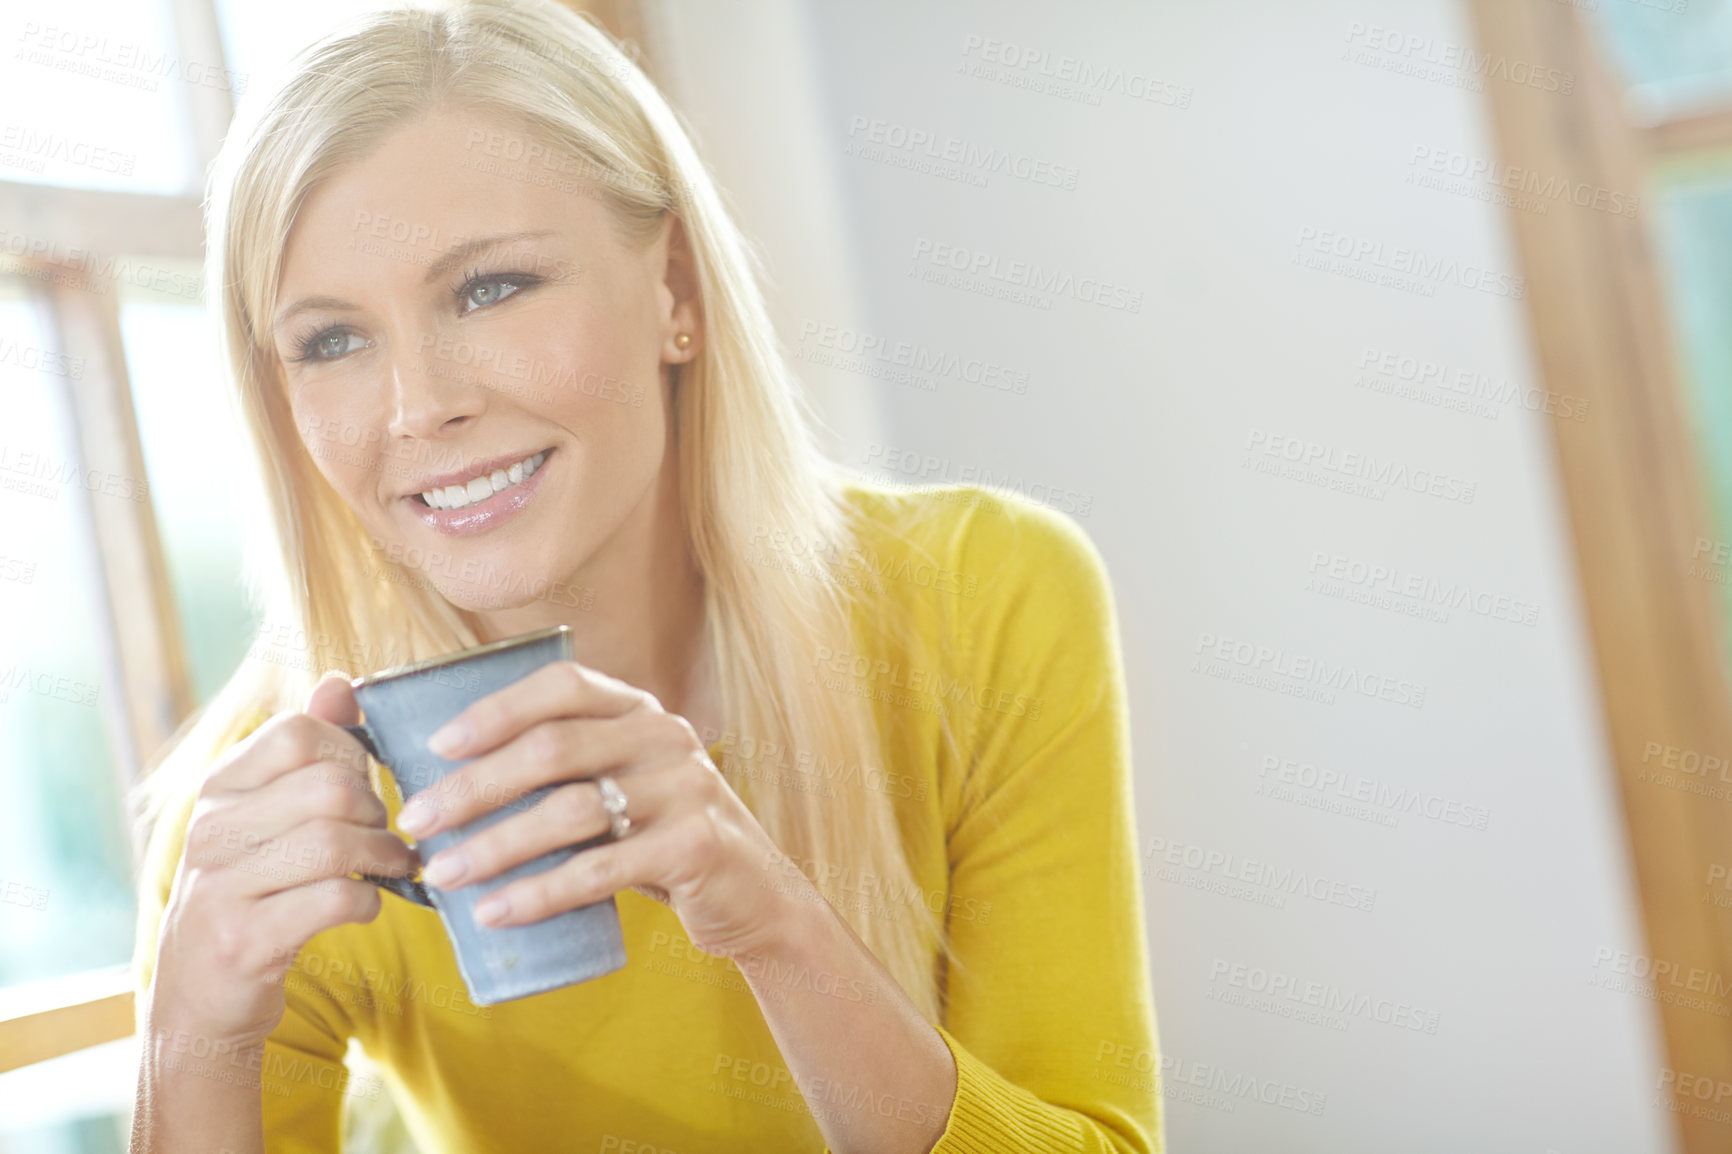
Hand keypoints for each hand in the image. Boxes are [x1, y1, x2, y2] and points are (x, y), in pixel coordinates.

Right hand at [148, 675, 417, 1047]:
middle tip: (384, 833)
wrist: (200, 999)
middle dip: (376, 810)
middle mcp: (211, 830)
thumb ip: (307, 751)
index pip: (297, 732)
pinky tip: (367, 902)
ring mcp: (221, 887)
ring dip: (384, 856)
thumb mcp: (267, 817)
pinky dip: (370, 899)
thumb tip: (341, 683)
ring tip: (392, 865)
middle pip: (331, 788)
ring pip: (336, 843)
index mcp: (219, 788)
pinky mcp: (245, 941)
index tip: (363, 784)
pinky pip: (337, 898)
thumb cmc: (254, 892)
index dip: (350, 752)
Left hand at [396, 660, 811, 960]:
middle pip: (553, 749)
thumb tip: (448, 785)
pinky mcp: (696, 846)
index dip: (496, 709)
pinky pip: (601, 870)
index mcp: (641, 710)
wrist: (756, 897)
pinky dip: (540, 893)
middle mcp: (666, 737)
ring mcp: (687, 788)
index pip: (563, 685)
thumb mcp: (625, 787)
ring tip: (444, 874)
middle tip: (418, 821)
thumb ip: (568, 772)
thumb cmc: (662, 840)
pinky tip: (496, 912)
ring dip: (496, 845)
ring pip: (571, 811)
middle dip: (475, 786)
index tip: (436, 746)